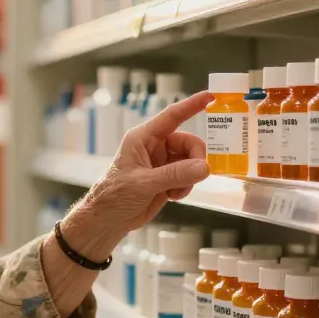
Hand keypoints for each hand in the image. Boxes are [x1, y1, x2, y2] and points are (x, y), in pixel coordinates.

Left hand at [99, 90, 210, 229]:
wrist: (107, 220)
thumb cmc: (114, 196)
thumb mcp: (144, 184)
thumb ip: (175, 175)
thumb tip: (204, 167)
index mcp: (143, 138)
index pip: (171, 116)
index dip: (191, 105)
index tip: (211, 96)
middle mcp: (154, 146)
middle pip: (189, 143)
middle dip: (195, 160)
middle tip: (193, 176)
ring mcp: (161, 163)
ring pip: (191, 161)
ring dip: (190, 177)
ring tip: (175, 191)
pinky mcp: (167, 178)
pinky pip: (188, 176)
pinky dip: (187, 186)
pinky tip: (173, 196)